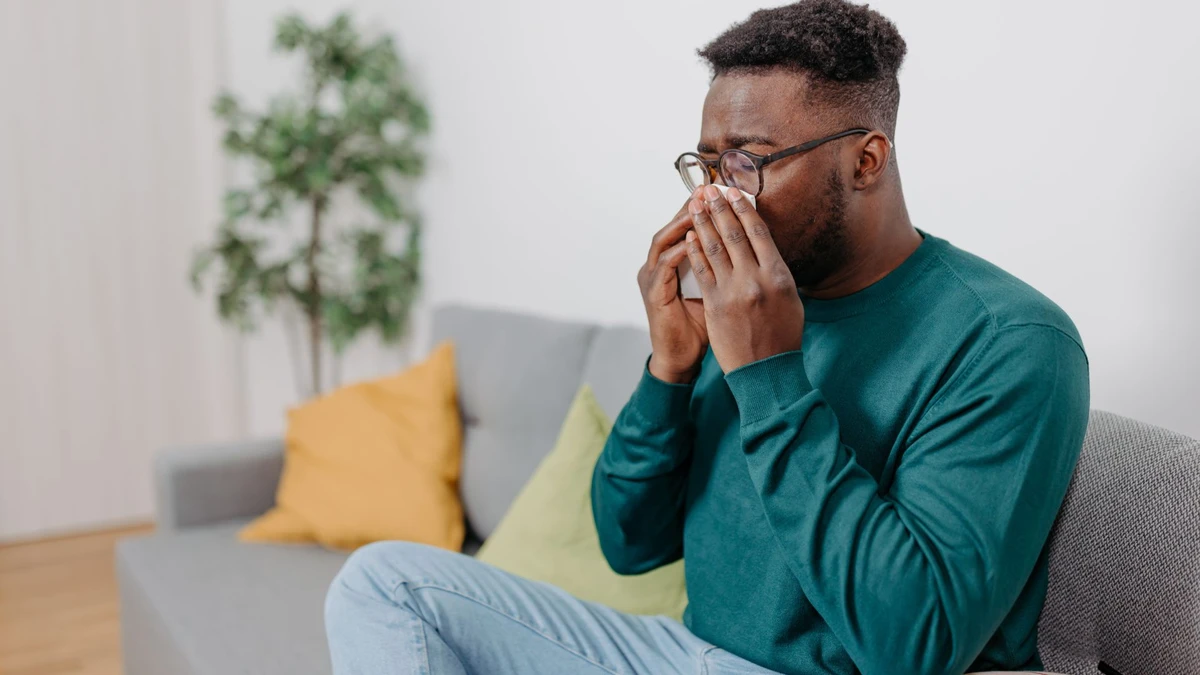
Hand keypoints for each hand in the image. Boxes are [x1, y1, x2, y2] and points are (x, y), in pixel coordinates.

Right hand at [639, 193, 709, 383]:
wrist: (681, 358)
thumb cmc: (701, 328)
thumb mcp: (716, 292)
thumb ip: (723, 269)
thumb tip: (753, 249)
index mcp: (672, 264)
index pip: (687, 228)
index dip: (704, 210)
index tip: (723, 193)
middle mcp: (658, 266)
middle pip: (673, 227)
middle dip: (691, 207)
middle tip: (708, 189)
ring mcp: (652, 278)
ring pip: (664, 240)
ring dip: (682, 222)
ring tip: (699, 206)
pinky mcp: (653, 293)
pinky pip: (664, 265)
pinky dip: (679, 250)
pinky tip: (694, 239)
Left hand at [683, 184, 804, 372]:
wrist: (766, 370)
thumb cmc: (781, 336)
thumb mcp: (790, 300)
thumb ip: (777, 273)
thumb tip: (766, 249)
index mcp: (779, 275)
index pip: (759, 233)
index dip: (743, 209)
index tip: (733, 192)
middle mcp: (757, 279)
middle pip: (734, 234)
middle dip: (719, 208)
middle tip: (708, 189)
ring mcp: (734, 291)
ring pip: (714, 248)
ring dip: (702, 223)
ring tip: (694, 205)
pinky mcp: (715, 304)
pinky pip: (702, 270)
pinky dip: (696, 250)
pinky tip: (690, 236)